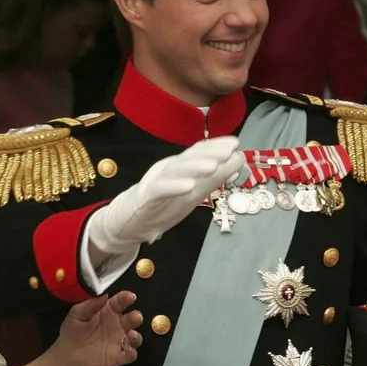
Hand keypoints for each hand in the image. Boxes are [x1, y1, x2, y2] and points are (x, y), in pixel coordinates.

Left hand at [51, 291, 143, 365]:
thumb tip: (103, 295)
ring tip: (131, 334)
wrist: (65, 354)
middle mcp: (117, 325)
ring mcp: (118, 341)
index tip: (129, 297)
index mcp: (108, 311)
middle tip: (136, 316)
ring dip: (136, 336)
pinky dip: (131, 353)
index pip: (120, 302)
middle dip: (136, 317)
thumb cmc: (72, 330)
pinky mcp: (117, 357)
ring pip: (135, 337)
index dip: (126, 298)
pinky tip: (128, 351)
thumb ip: (90, 304)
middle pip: (132, 319)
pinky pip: (130, 355)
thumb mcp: (77, 313)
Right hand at [87, 136, 244, 256]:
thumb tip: (238, 161)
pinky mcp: (146, 198)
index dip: (215, 147)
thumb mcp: (193, 193)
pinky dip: (174, 187)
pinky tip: (189, 186)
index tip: (235, 143)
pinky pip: (160, 190)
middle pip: (188, 159)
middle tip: (229, 151)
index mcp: (179, 168)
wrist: (128, 222)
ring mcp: (156, 182)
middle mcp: (168, 170)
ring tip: (213, 167)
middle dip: (209, 153)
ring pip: (175, 171)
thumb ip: (214, 178)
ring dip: (194, 168)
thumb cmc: (162, 206)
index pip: (197, 153)